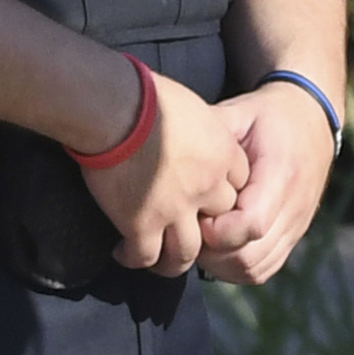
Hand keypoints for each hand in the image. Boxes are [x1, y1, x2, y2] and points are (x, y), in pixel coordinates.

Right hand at [77, 63, 247, 275]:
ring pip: (187, 252)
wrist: (115, 107)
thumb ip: (196, 127)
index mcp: (222, 154)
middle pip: (220, 220)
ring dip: (174, 260)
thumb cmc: (146, 95)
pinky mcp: (143, 224)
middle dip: (206, 228)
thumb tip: (182, 128)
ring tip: (159, 260)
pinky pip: (146, 256)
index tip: (204, 197)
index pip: (238, 185)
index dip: (220, 193)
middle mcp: (207, 187)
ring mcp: (177, 209)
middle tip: (183, 229)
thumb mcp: (190, 105)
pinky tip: (123, 253)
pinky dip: (135, 259)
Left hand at [194, 82, 338, 286]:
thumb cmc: (269, 116)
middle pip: (249, 255)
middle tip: (190, 227)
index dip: (215, 229)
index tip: (195, 211)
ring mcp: (296, 226)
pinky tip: (219, 248)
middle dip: (211, 251)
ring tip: (202, 238)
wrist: (312, 121)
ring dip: (221, 263)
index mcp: (282, 173)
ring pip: (254, 269)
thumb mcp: (239, 113)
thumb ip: (209, 136)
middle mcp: (294, 206)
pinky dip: (236, 268)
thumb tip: (168, 147)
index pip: (250, 224)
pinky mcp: (293, 237)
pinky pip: (263, 270)